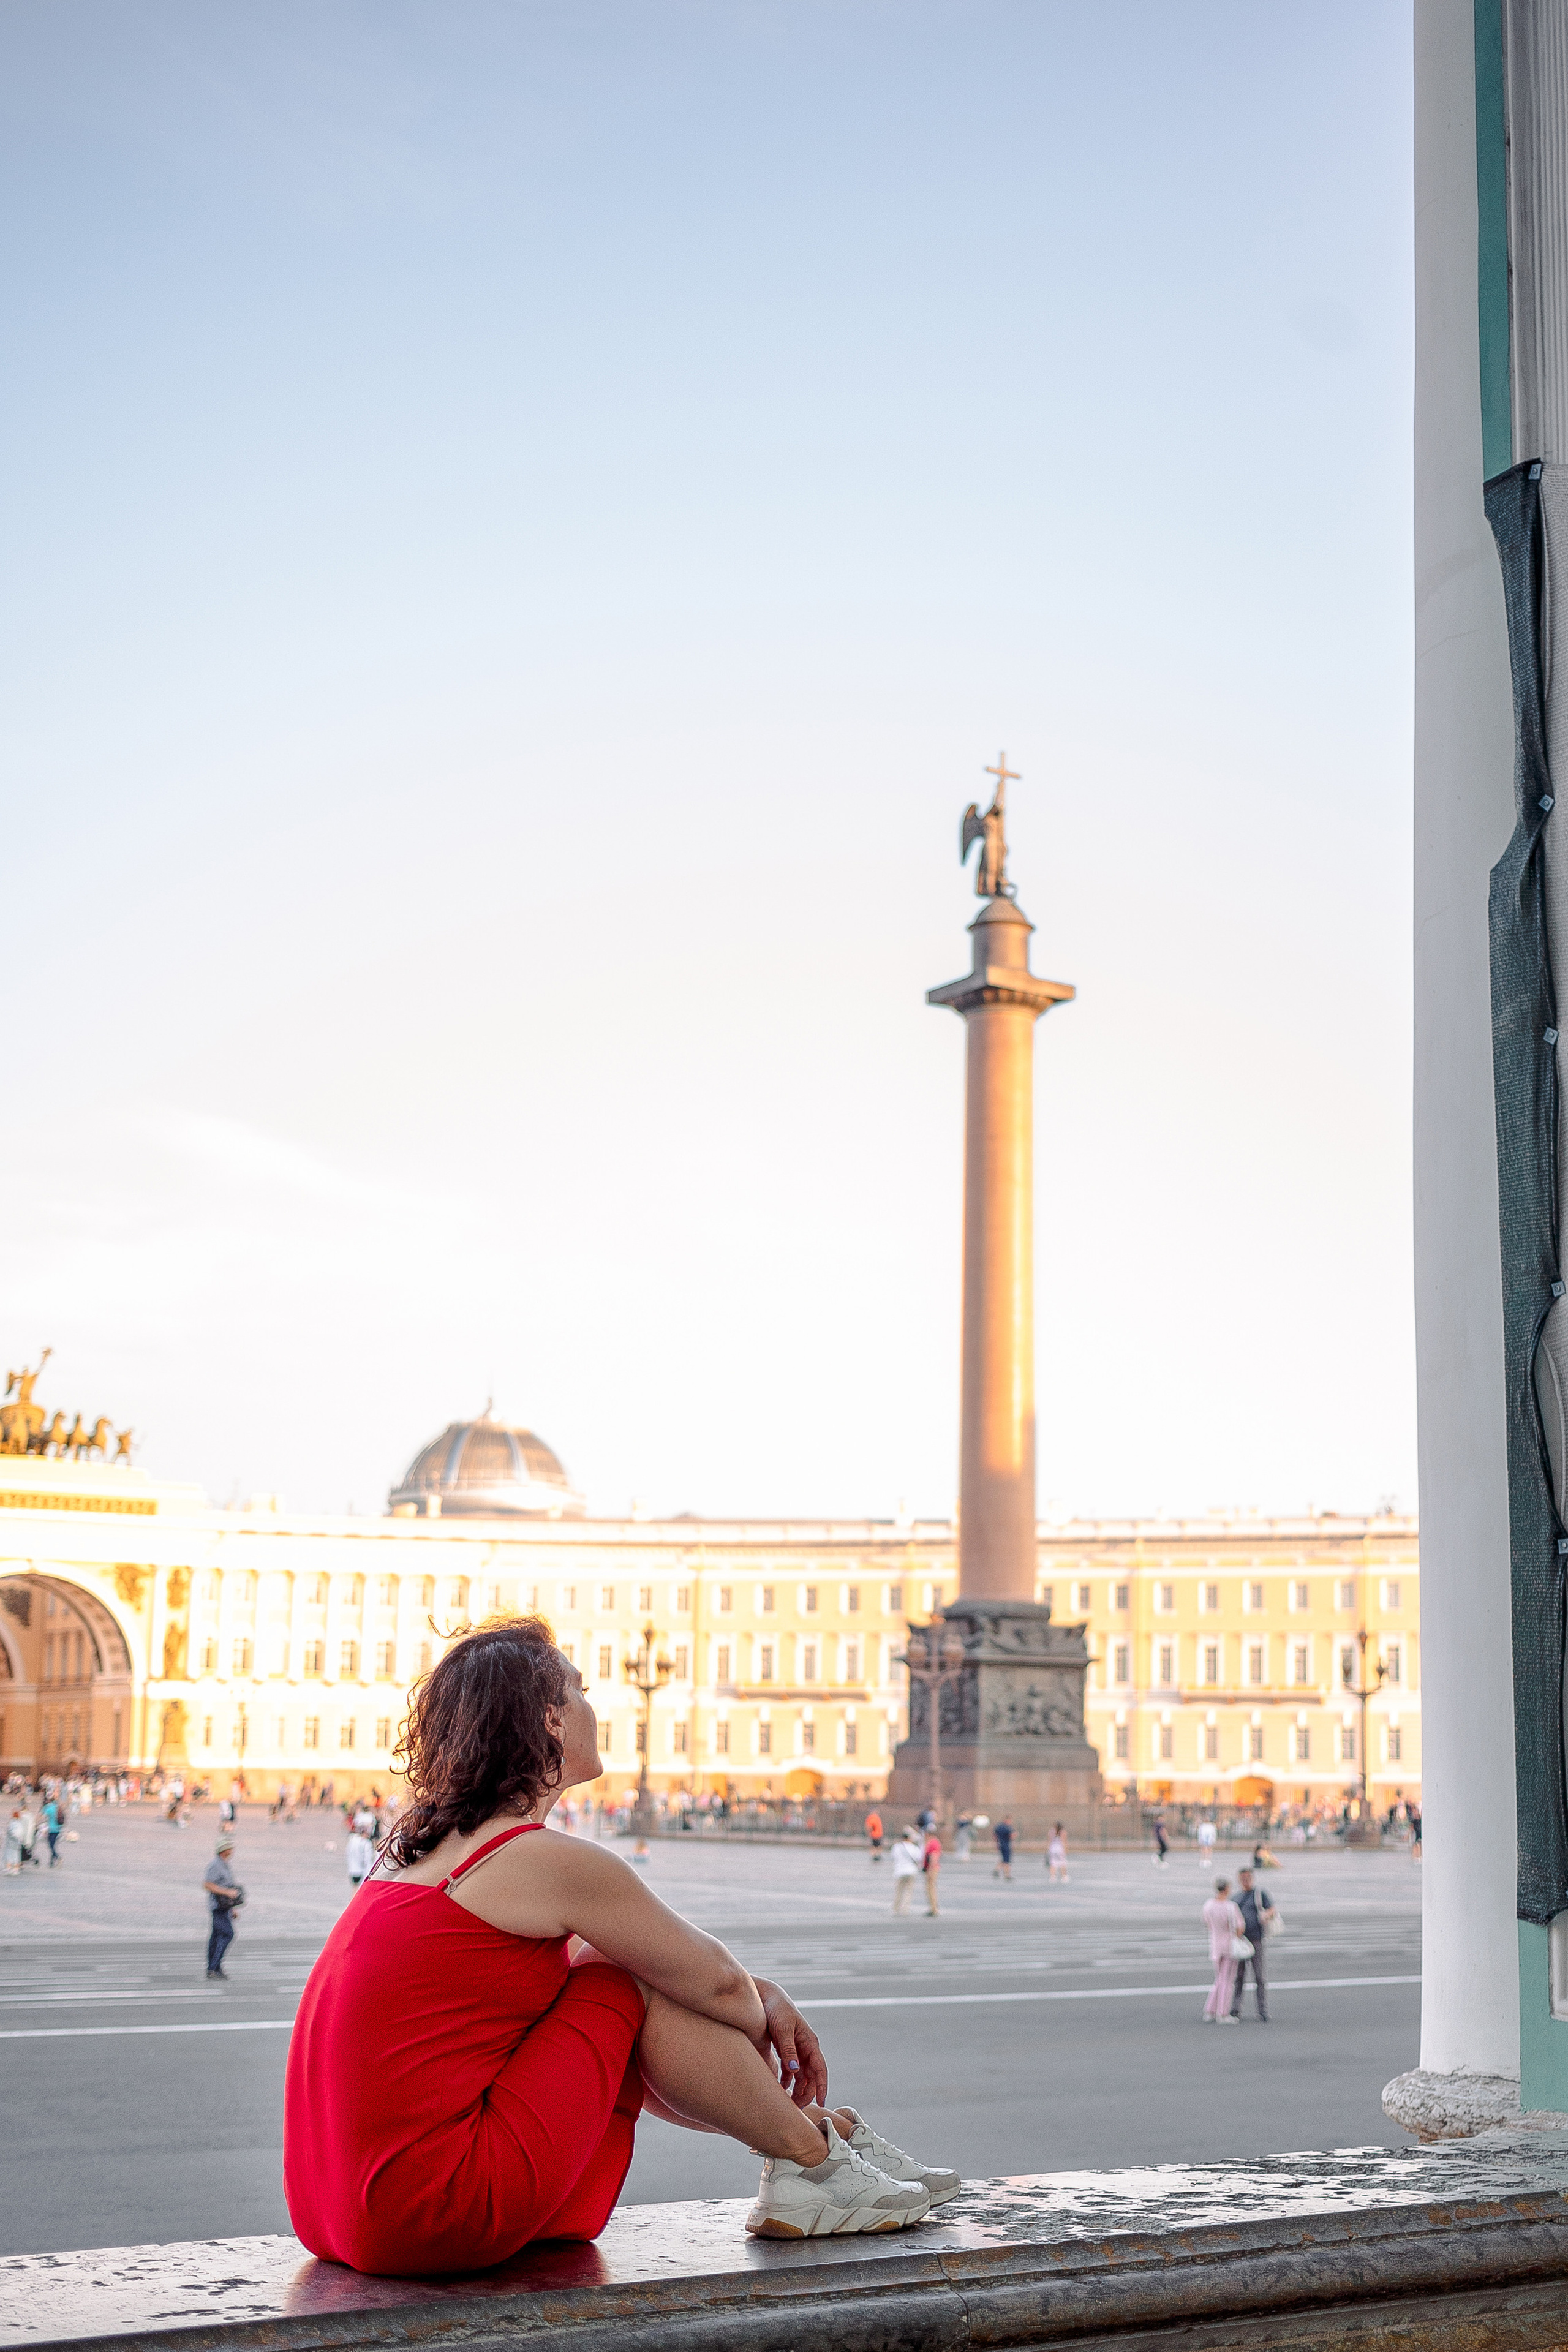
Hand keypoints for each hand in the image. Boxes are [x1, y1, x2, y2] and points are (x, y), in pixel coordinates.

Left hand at [752, 1978, 827, 2107]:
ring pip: (801, 2076)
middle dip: (807, 2093)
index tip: (821, 2102)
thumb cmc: (776, 2008)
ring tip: (788, 2103)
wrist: (763, 1996)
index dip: (821, 2086)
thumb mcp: (783, 2027)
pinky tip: (780, 2089)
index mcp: (809, 2041)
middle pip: (811, 2076)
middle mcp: (805, 2047)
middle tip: (796, 2108)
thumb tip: (795, 2070)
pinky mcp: (785, 2050)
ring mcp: (796, 2049)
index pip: (820, 2068)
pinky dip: (787, 2081)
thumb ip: (788, 2048)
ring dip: (797, 2090)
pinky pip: (790, 2071)